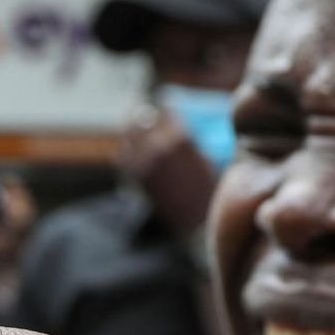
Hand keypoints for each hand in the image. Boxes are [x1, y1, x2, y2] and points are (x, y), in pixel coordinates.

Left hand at [121, 108, 215, 240]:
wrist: (197, 225)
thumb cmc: (210, 193)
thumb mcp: (207, 159)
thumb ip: (189, 141)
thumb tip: (178, 130)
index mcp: (181, 138)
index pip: (165, 109)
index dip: (165, 110)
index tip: (166, 111)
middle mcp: (159, 146)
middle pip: (143, 118)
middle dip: (147, 118)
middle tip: (149, 120)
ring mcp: (144, 162)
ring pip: (129, 134)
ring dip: (135, 132)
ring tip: (140, 134)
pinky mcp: (136, 178)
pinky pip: (125, 156)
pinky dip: (129, 152)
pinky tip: (136, 154)